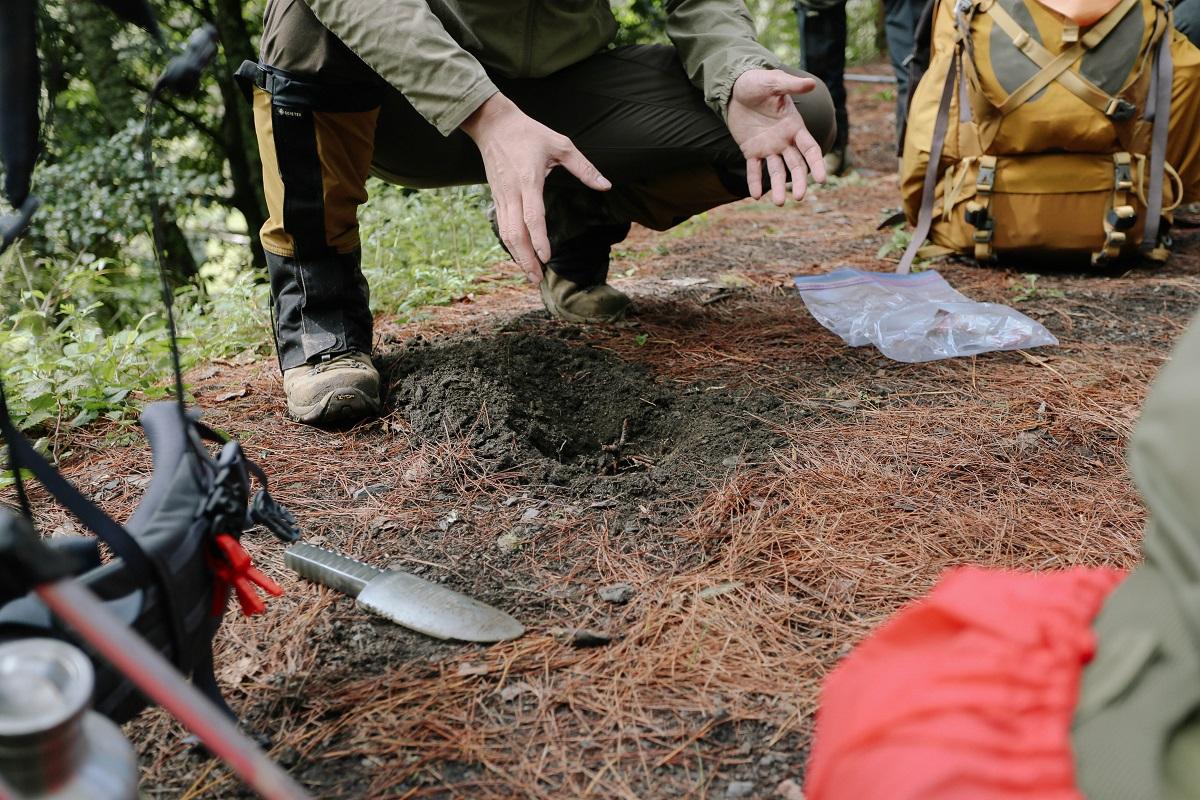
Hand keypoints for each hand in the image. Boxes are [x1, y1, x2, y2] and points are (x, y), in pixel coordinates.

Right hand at [461, 93, 611, 282]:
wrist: (493, 124)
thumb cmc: (530, 133)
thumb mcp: (561, 145)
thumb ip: (584, 168)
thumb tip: (606, 186)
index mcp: (529, 180)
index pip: (532, 217)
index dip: (539, 240)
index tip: (547, 258)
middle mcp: (512, 192)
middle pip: (515, 233)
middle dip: (525, 259)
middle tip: (537, 279)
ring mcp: (501, 196)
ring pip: (506, 233)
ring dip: (517, 256)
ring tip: (530, 275)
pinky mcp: (496, 197)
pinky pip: (502, 226)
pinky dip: (511, 244)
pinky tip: (520, 256)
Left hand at [727, 69, 826, 204]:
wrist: (735, 87)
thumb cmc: (757, 82)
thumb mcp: (773, 82)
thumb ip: (791, 85)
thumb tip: (810, 83)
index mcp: (794, 126)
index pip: (809, 148)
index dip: (817, 163)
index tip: (822, 179)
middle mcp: (784, 140)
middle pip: (796, 165)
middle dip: (799, 181)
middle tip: (798, 197)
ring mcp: (768, 147)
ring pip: (777, 171)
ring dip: (778, 187)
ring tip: (778, 203)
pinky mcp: (751, 150)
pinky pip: (754, 169)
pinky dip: (755, 182)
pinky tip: (756, 195)